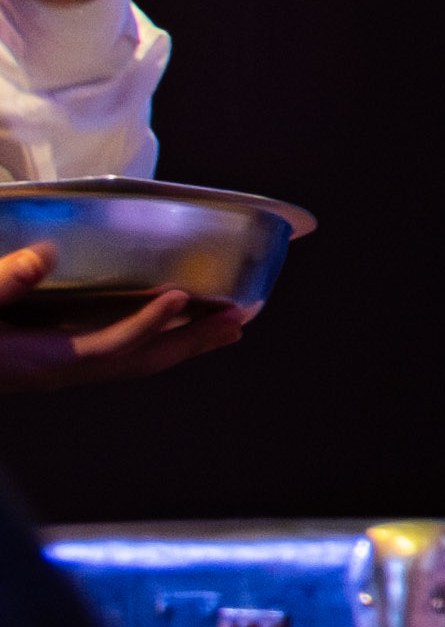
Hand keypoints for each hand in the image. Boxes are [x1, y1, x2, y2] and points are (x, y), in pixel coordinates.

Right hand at [0, 246, 247, 390]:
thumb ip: (1, 284)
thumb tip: (44, 255)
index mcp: (35, 363)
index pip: (104, 349)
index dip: (144, 327)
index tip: (182, 297)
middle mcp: (54, 371)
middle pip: (134, 363)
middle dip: (188, 344)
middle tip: (240, 321)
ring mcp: (55, 367)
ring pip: (129, 362)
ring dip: (179, 344)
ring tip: (227, 325)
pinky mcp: (50, 357)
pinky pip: (113, 353)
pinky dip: (149, 338)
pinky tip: (171, 320)